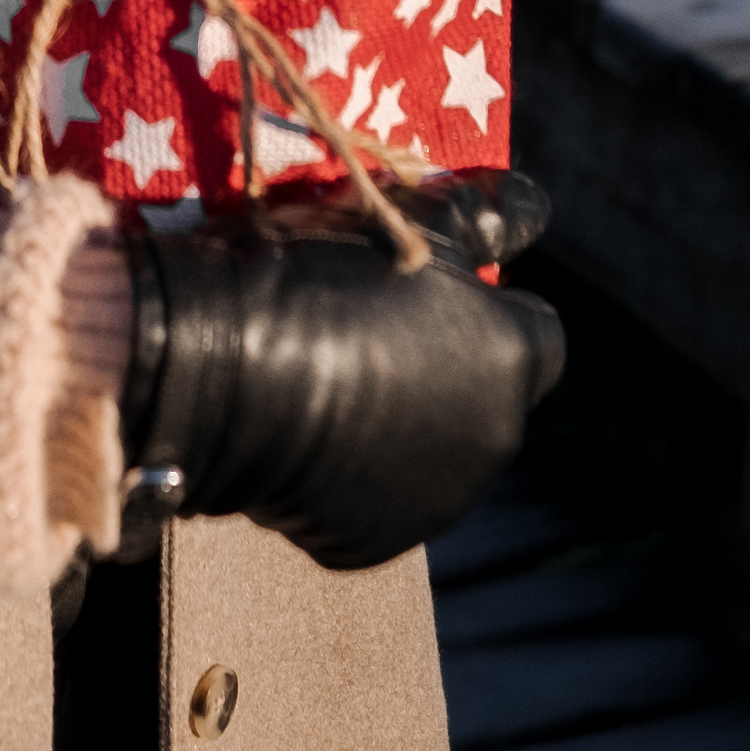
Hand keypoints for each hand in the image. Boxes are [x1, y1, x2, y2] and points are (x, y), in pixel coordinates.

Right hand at [118, 203, 563, 574]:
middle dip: (444, 367)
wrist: (213, 364)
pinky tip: (300, 432)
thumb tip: (530, 209)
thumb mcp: (402, 218)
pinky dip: (350, 471)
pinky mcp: (371, 541)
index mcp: (509, 357)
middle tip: (367, 329)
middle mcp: (493, 438)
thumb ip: (480, 217)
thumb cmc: (312, 272)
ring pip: (432, 450)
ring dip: (401, 420)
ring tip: (325, 380)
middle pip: (485, 396)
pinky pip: (374, 498)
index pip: (536, 332)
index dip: (486, 308)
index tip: (430, 290)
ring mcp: (433, 500)